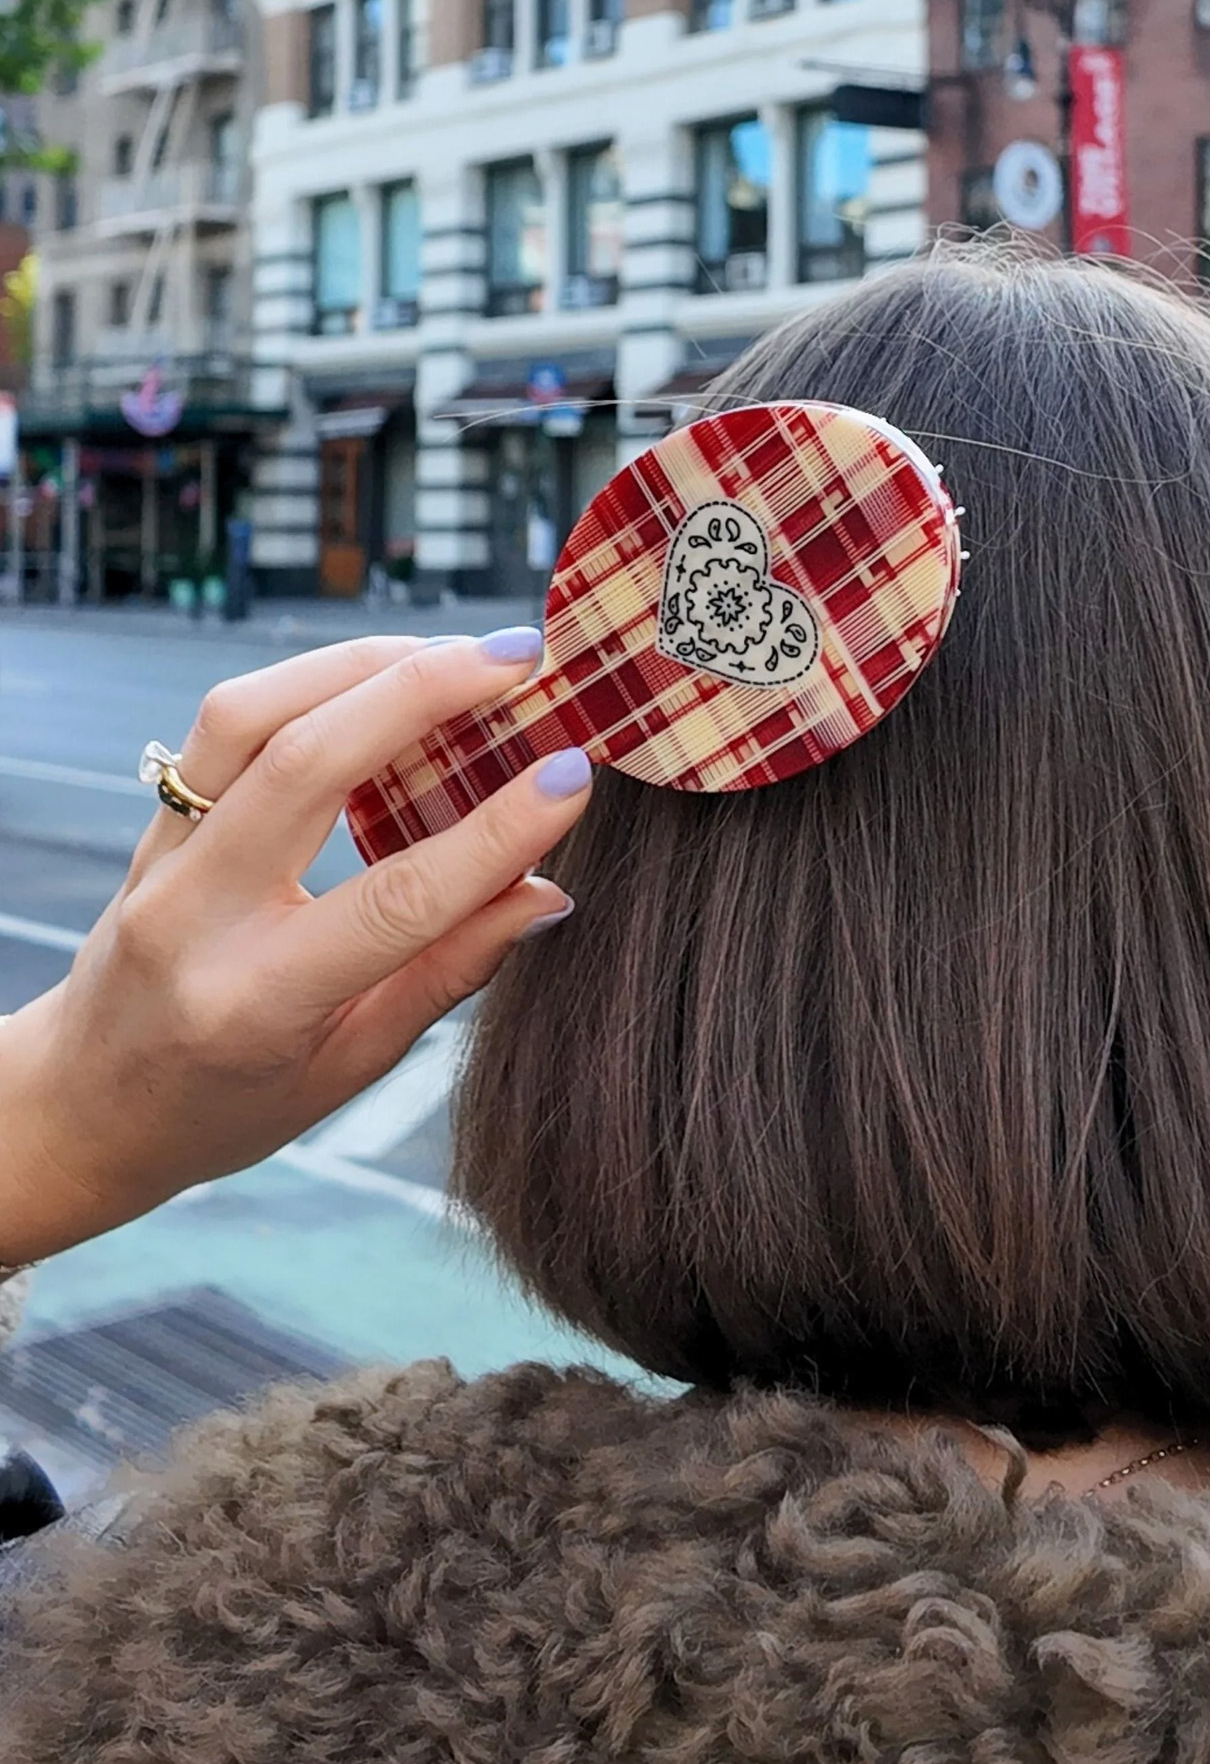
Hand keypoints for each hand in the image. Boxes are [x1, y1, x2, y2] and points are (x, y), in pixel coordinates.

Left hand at [0, 630, 591, 1264]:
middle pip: (308, 762)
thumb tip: (549, 893)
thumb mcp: (348, 1067)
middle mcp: (196, 914)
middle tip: (521, 660)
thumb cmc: (223, 1107)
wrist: (81, 1105)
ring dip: (366, 664)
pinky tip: (385, 676)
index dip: (497, 831)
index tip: (574, 774)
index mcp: (257, 1000)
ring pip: (253, 713)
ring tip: (462, 656)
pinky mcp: (155, 816)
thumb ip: (447, 973)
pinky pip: (230, 719)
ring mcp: (163, 854)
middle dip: (424, 694)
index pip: (396, 898)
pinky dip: (315, 679)